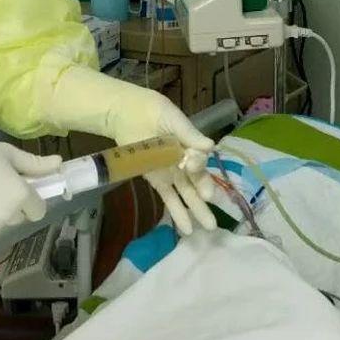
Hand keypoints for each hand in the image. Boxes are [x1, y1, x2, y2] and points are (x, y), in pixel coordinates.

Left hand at [42, 66, 216, 234]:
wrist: (126, 113)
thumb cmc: (153, 111)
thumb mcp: (173, 119)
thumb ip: (189, 134)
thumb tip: (210, 146)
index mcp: (192, 145)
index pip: (199, 162)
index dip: (199, 168)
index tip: (193, 165)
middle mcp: (185, 161)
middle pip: (197, 182)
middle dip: (205, 199)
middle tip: (213, 217)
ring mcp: (171, 172)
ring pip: (186, 194)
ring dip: (196, 210)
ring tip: (208, 228)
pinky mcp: (157, 180)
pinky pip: (168, 197)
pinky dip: (177, 211)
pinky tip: (186, 227)